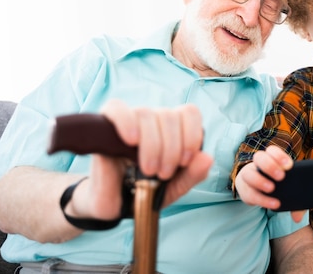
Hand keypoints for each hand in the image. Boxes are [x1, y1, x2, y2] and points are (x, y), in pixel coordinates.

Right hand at [66, 99, 213, 220]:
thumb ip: (193, 174)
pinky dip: (126, 121)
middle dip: (171, 148)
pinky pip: (116, 108)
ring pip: (147, 114)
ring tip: (148, 170)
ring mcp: (129, 120)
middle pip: (169, 116)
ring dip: (152, 144)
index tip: (185, 161)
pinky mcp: (104, 124)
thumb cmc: (144, 192)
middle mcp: (153, 120)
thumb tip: (208, 157)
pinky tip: (131, 140)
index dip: (192, 134)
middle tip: (163, 174)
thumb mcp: (173, 188)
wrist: (112, 205)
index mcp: (173, 130)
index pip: (189, 112)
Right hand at [235, 146, 305, 221]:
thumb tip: (297, 218)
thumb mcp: (288, 189)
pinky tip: (272, 204)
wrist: (258, 192)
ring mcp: (248, 176)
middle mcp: (257, 165)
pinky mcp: (243, 190)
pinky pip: (248, 193)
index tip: (289, 166)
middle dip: (270, 165)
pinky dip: (261, 199)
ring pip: (248, 173)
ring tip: (272, 189)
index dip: (279, 155)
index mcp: (270, 159)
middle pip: (259, 157)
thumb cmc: (279, 188)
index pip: (272, 150)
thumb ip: (296, 201)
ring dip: (260, 181)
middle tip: (281, 177)